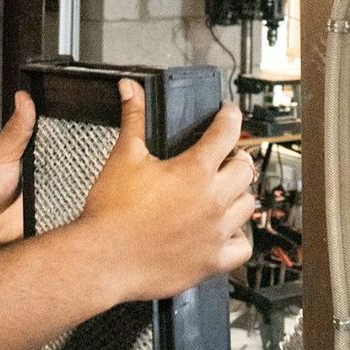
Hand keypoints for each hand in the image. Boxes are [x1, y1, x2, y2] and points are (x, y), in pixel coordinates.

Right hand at [78, 79, 255, 301]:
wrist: (102, 258)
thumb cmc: (111, 212)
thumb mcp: (124, 156)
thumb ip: (133, 119)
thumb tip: (130, 89)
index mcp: (194, 171)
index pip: (227, 132)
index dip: (230, 116)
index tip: (228, 114)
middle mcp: (213, 200)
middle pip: (245, 169)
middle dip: (236, 157)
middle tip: (223, 157)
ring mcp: (216, 231)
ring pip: (248, 205)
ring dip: (239, 195)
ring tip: (224, 192)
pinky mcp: (212, 260)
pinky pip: (243, 247)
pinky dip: (239, 237)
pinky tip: (226, 231)